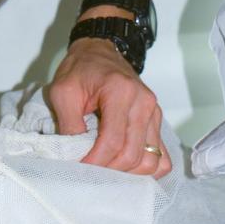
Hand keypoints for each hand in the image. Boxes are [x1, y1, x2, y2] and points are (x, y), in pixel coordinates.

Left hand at [46, 38, 170, 178]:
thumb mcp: (62, 91)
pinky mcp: (156, 120)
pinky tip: (126, 167)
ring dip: (128, 173)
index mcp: (121, 92)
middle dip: (109, 170)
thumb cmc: (80, 69)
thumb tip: (76, 157)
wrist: (99, 50)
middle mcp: (144, 102)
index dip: (95, 162)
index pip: (113, 141)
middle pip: (133, 154)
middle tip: (89, 171)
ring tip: (106, 169)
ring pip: (151, 160)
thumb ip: (68, 124)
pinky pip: (162, 156)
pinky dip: (146, 168)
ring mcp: (154, 112)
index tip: (78, 169)